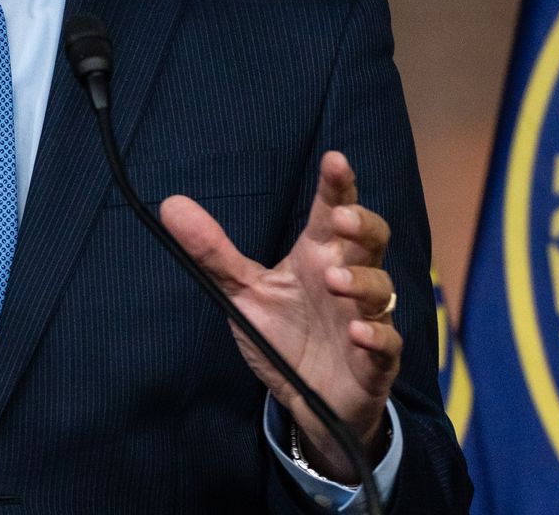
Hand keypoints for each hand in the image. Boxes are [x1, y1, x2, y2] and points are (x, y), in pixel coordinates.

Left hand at [162, 150, 398, 482]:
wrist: (306, 398)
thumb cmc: (283, 334)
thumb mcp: (244, 292)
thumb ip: (213, 252)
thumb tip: (170, 204)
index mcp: (318, 257)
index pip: (333, 211)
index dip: (338, 185)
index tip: (334, 160)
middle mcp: (348, 280)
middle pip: (372, 239)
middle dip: (362, 224)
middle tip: (339, 220)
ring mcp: (366, 318)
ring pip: (382, 288)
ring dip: (362, 282)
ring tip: (334, 283)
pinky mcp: (375, 360)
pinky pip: (388, 344)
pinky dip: (377, 336)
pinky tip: (357, 333)